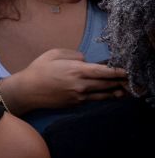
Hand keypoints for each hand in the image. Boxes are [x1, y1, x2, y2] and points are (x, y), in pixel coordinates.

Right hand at [1, 48, 128, 113]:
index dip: (117, 71)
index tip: (127, 70)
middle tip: (130, 79)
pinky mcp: (76, 103)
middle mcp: (81, 85)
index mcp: (76, 70)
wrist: (28, 90)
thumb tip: (85, 60)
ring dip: (115, 91)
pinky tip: (108, 94)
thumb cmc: (38, 69)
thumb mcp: (53, 54)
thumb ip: (72, 54)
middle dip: (119, 81)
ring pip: (103, 94)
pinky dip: (102, 96)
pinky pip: (93, 99)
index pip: (103, 71)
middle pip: (107, 83)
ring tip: (124, 89)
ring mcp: (79, 96)